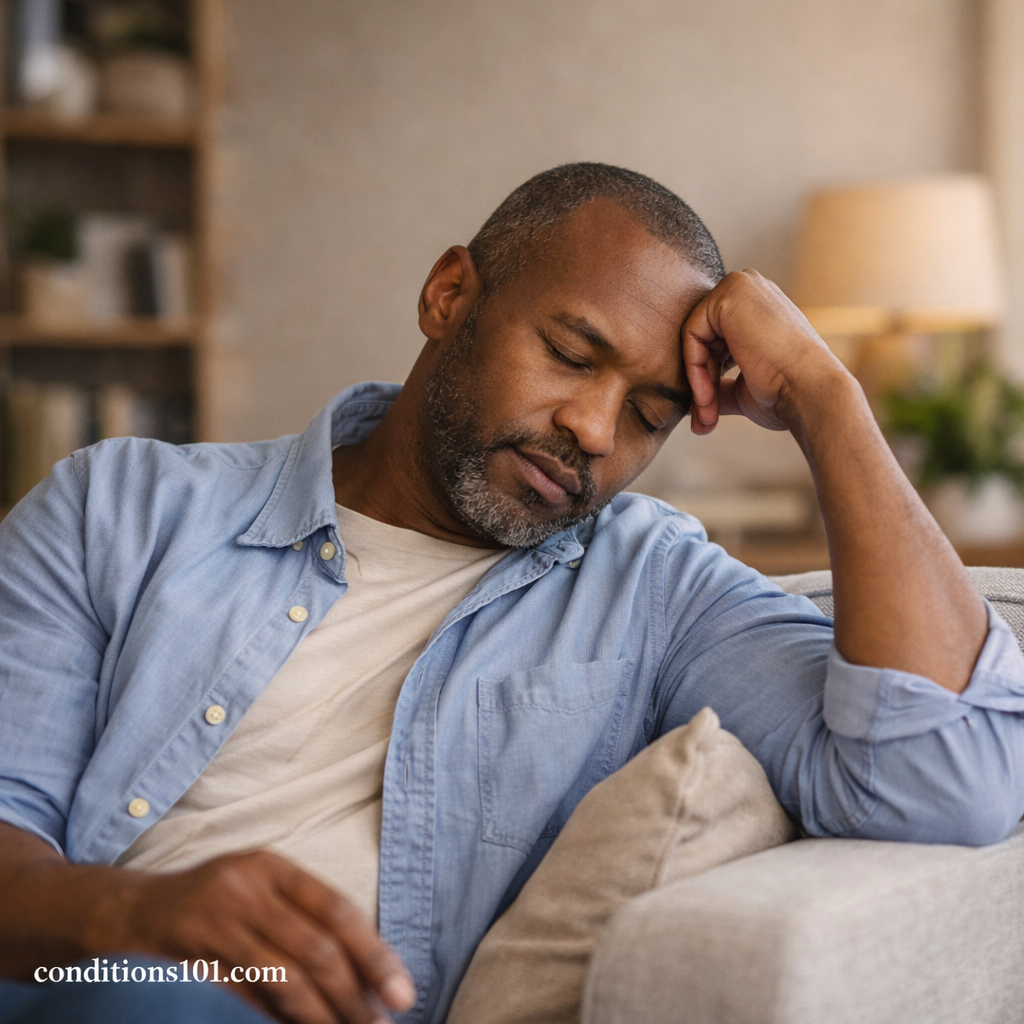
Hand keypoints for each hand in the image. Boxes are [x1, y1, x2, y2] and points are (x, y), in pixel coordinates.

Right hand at [116, 850, 414, 1023]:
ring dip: (321, 1015)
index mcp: (271, 866)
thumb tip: (365, 976)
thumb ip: (302, 920)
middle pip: (314, 948)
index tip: (401, 991)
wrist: (127, 912)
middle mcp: (244, 888)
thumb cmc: (210, 905)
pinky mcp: (184, 960)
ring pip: (282, 978)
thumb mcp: (256, 893)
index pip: (336, 909)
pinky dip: (272, 1020)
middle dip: (353, 995)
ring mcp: (211, 923)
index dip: (373, 953)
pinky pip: (241, 999)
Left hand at [681, 269, 844, 435]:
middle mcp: (750, 289)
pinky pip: (691, 333)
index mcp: (757, 308)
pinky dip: (694, 368)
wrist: (809, 391)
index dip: (709, 378)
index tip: (710, 413)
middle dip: (701, 381)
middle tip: (706, 418)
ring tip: (708, 412)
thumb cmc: (785, 393)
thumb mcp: (744, 387)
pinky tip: (707, 395)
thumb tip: (698, 405)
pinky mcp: (730, 292)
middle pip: (702, 339)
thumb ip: (718, 385)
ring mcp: (741, 286)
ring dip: (698, 381)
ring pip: (694, 338)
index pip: (713, 342)